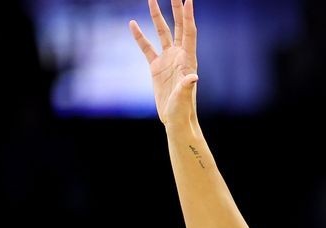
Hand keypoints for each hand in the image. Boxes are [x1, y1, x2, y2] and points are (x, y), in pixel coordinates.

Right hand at [129, 0, 197, 127]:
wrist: (175, 120)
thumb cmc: (182, 111)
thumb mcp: (183, 98)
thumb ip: (187, 87)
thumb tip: (193, 77)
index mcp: (188, 60)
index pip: (189, 32)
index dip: (188, 16)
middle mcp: (179, 56)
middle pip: (178, 27)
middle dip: (176, 9)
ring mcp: (167, 60)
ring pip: (162, 33)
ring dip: (157, 16)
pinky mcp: (156, 67)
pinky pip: (146, 48)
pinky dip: (139, 36)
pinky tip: (132, 23)